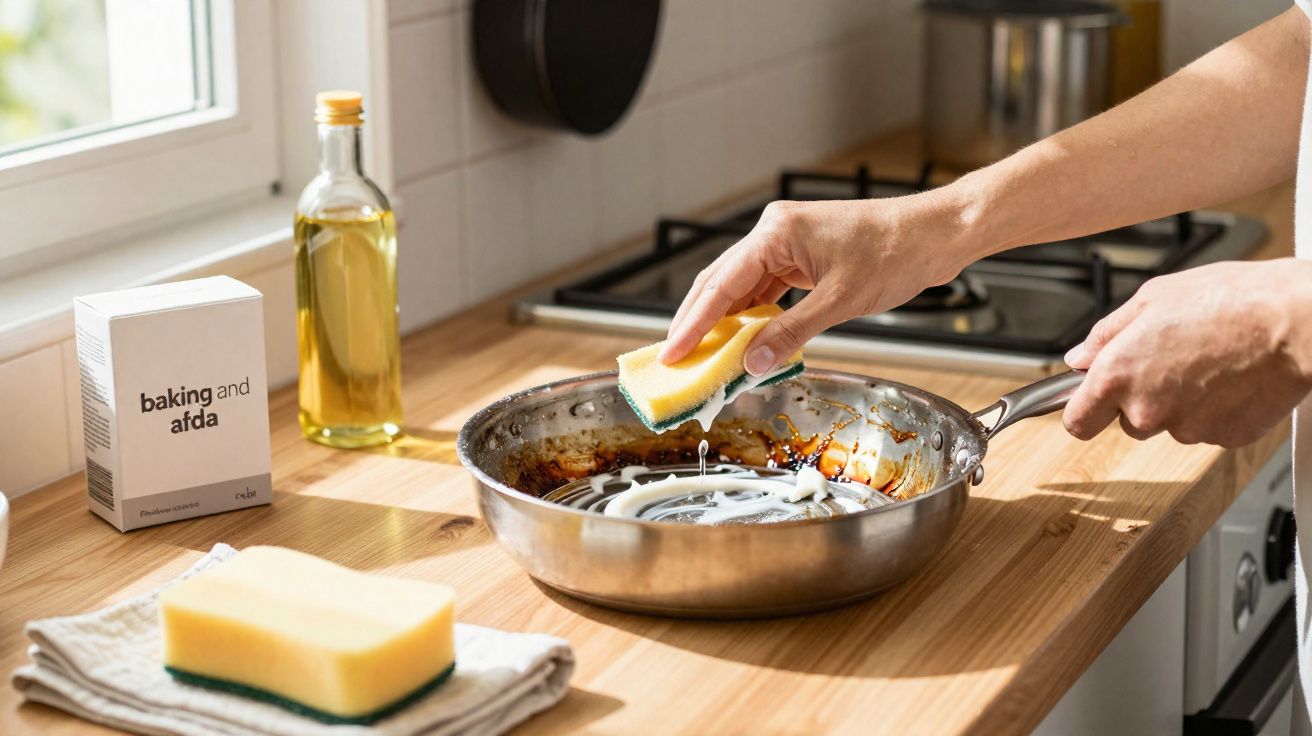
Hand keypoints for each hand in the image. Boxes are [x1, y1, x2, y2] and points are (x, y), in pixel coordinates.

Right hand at [659, 190, 980, 373]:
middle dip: (699, 322)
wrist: (935, 234)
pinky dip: (754, 315)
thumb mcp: (839, 302)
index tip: (673, 353)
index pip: (721, 284)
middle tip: (677, 360)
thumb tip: (753, 363)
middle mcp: (775, 232)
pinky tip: (745, 341)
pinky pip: (766, 288)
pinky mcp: (802, 255)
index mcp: (776, 233)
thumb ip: (790, 333)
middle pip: (722, 282)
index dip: (693, 323)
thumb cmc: (895, 254)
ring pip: (742, 287)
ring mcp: (788, 243)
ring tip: (705, 357)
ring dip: (726, 322)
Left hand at [1063, 258, 1311, 446]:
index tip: (1091, 401)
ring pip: (1169, 424)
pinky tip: (1230, 376)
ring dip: (1179, 402)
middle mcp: (1147, 411)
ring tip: (1207, 360)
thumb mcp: (1152, 298)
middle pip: (1127, 422)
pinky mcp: (1224, 438)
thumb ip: (1105, 334)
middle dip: (1140, 397)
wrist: (1296, 320)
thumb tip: (1079, 358)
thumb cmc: (1229, 301)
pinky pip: (1207, 427)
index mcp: (1117, 376)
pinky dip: (1214, 408)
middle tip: (1171, 359)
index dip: (1083, 411)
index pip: (1077, 423)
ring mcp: (1187, 429)